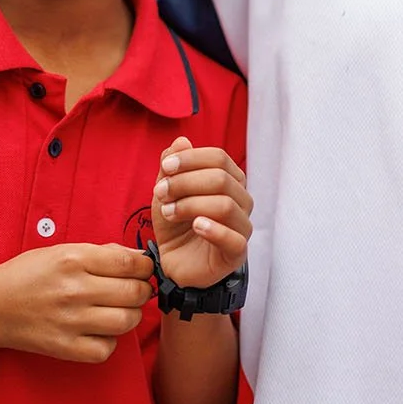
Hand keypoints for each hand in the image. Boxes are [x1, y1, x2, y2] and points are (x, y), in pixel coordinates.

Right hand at [0, 243, 155, 363]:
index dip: (146, 267)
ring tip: (119, 310)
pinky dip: (109, 341)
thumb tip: (140, 258)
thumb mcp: (62, 251)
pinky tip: (99, 331)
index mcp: (74, 259)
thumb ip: (102, 253)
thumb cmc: (29, 274)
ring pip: (126, 321)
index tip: (144, 270)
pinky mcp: (65, 347)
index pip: (131, 264)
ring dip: (130, 315)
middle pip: (134, 293)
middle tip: (134, 290)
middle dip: (142, 290)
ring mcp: (70, 321)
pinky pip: (106, 348)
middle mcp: (74, 289)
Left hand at [152, 137, 251, 290]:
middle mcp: (241, 201)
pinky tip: (195, 226)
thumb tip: (181, 141)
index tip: (165, 167)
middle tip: (160, 193)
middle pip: (221, 179)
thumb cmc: (176, 225)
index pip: (218, 158)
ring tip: (168, 213)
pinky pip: (234, 238)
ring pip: (226, 205)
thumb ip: (171, 167)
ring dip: (190, 205)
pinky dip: (213, 229)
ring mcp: (242, 227)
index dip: (191, 158)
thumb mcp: (166, 192)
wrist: (174, 262)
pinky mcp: (237, 253)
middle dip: (185, 182)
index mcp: (229, 181)